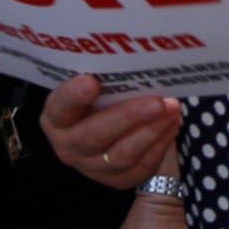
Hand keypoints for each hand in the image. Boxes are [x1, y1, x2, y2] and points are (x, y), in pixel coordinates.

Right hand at [40, 72, 184, 180]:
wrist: (111, 125)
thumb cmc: (103, 96)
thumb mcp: (97, 81)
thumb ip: (103, 72)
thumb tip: (131, 48)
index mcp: (56, 117)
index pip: (60, 107)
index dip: (73, 96)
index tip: (91, 81)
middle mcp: (68, 146)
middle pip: (95, 135)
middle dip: (128, 117)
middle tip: (156, 101)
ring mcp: (92, 167)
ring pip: (121, 154)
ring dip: (151, 131)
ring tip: (172, 109)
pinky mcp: (117, 180)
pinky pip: (140, 167)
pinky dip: (160, 144)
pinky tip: (172, 124)